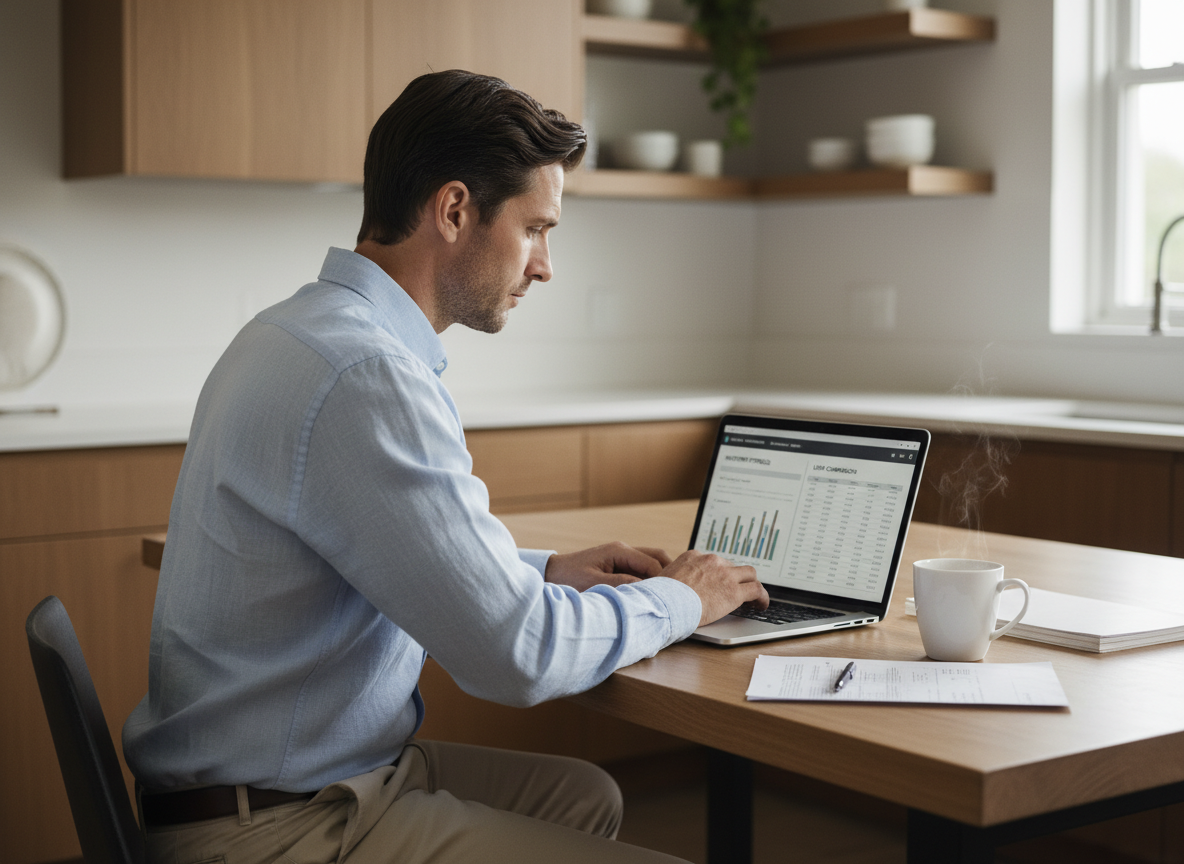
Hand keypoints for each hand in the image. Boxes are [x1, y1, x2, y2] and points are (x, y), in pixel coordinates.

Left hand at [545, 542, 672, 591]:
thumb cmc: (568, 579)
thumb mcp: (594, 584)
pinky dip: (651, 581)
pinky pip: (642, 570)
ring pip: (653, 563)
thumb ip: (621, 584)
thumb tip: (646, 589)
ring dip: (661, 578)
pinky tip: (652, 596)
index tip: (672, 598)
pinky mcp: (618, 566)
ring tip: (668, 597)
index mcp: (619, 551)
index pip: (653, 563)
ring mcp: (622, 557)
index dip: (665, 580)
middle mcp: (623, 550)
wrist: (550, 575)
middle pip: (659, 558)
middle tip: (678, 595)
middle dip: (671, 575)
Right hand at [657, 551, 767, 627]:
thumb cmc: (660, 598)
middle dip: (735, 578)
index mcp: (693, 556)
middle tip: (738, 590)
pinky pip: (757, 590)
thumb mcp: (664, 580)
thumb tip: (673, 590)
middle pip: (731, 566)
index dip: (720, 574)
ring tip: (755, 597)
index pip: (713, 562)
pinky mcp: (734, 591)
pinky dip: (762, 597)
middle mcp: (711, 561)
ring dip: (752, 584)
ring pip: (749, 574)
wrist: (665, 604)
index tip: (720, 582)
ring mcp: (724, 574)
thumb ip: (674, 580)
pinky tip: (761, 606)